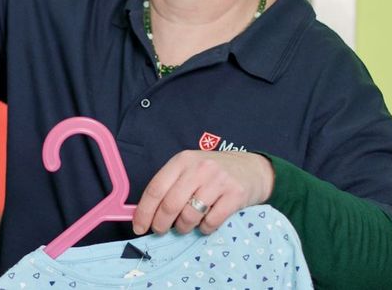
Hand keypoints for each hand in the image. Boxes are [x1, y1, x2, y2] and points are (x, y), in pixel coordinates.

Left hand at [132, 150, 274, 235]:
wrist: (251, 169)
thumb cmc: (213, 173)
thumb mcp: (189, 170)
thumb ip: (170, 187)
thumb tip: (146, 214)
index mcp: (182, 161)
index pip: (156, 188)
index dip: (144, 211)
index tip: (139, 227)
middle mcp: (199, 168)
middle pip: (170, 204)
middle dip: (161, 224)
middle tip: (160, 231)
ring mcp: (218, 180)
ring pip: (190, 215)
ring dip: (183, 227)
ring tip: (185, 226)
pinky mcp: (235, 195)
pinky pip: (211, 222)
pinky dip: (204, 229)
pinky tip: (205, 224)